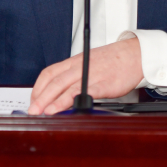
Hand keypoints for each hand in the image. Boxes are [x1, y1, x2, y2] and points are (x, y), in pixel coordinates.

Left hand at [28, 37, 143, 114]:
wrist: (135, 55)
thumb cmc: (113, 61)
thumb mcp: (89, 64)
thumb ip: (75, 77)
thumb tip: (60, 94)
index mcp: (74, 62)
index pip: (49, 73)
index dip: (38, 88)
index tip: (33, 100)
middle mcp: (80, 67)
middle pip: (55, 81)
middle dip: (41, 97)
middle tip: (32, 111)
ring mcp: (91, 74)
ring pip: (67, 86)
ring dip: (53, 100)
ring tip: (44, 112)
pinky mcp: (104, 83)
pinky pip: (86, 91)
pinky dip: (74, 100)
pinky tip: (67, 108)